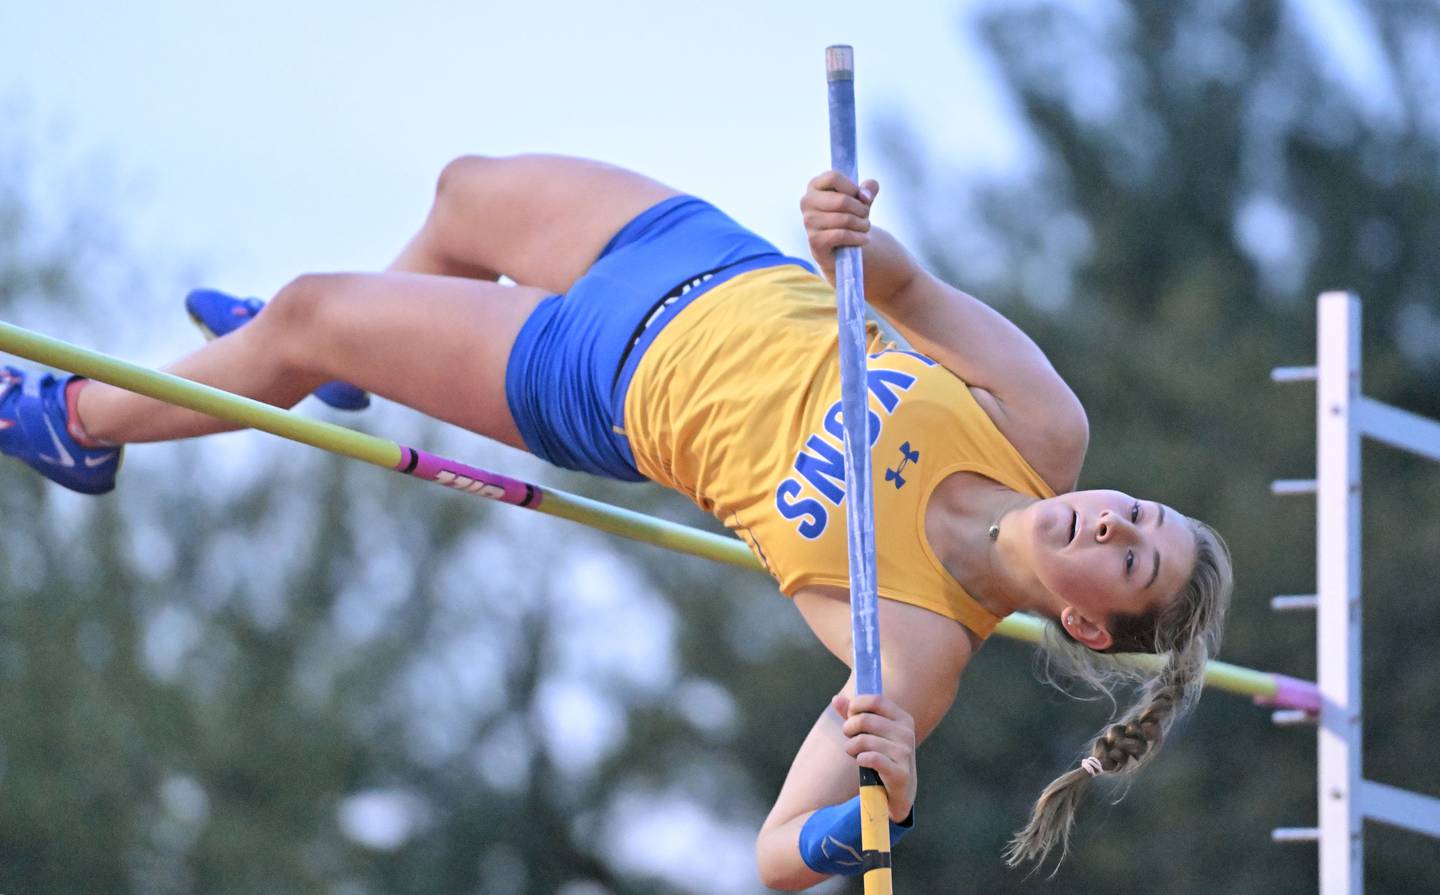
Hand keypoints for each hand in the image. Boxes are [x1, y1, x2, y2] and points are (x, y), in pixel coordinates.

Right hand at [801, 171, 879, 283]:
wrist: (841, 247)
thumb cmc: (849, 217)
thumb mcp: (861, 199)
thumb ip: (868, 188)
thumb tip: (866, 194)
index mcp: (815, 186)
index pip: (834, 177)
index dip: (853, 187)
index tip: (860, 197)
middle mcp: (807, 202)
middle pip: (842, 200)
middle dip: (861, 209)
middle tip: (866, 215)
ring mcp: (809, 222)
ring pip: (844, 219)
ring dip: (862, 224)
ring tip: (865, 227)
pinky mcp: (815, 240)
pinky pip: (842, 235)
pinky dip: (858, 237)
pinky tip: (864, 238)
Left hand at [832, 692, 915, 821]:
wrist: (899, 791)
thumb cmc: (882, 756)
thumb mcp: (870, 733)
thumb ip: (853, 715)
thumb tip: (836, 699)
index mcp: (902, 718)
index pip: (876, 700)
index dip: (856, 706)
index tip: (850, 716)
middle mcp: (906, 733)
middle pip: (865, 719)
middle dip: (849, 728)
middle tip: (848, 737)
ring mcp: (905, 753)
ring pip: (864, 740)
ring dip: (851, 747)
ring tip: (854, 753)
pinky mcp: (900, 772)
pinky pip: (872, 758)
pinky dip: (860, 759)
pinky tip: (862, 762)